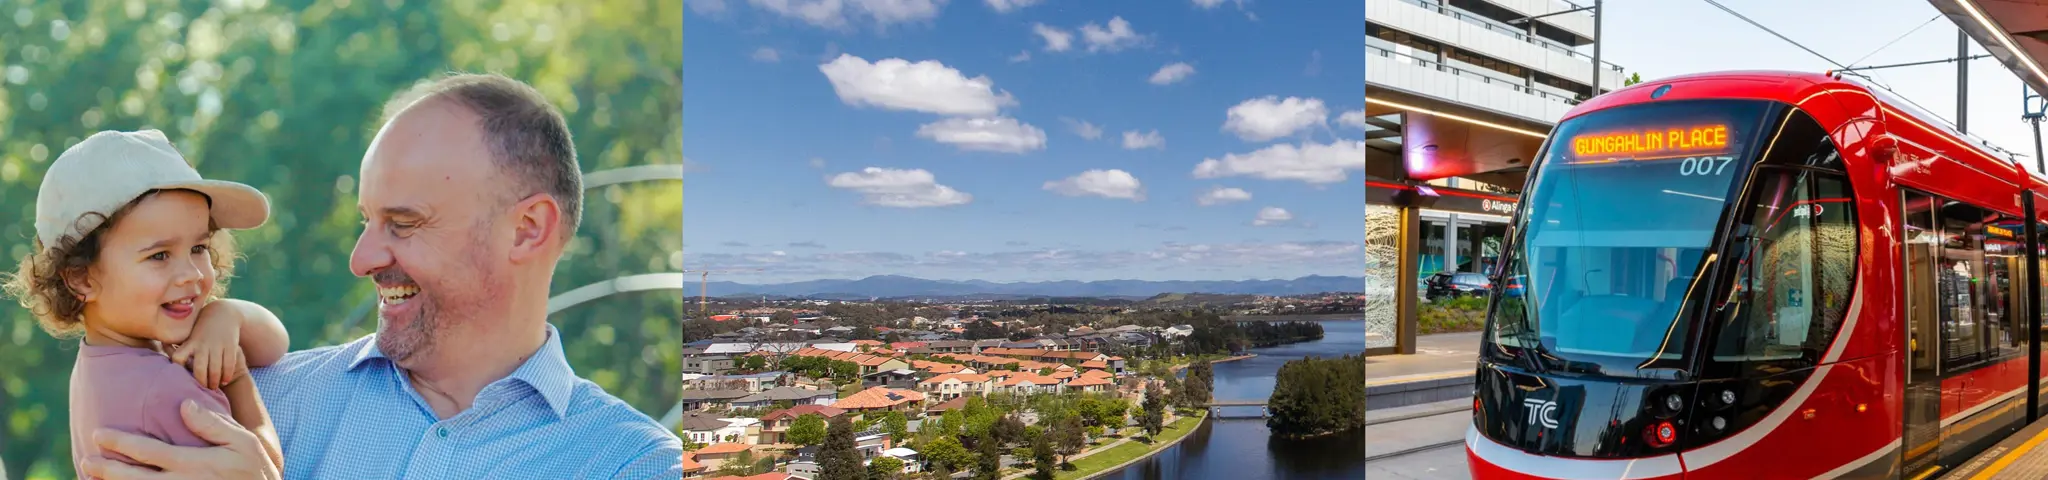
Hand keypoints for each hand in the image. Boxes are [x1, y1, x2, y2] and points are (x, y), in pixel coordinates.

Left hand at [80, 400, 280, 479]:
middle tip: (86, 460)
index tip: (100, 434)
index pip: (150, 451)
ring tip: (91, 477)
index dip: (122, 444)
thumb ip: (213, 424)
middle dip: (108, 469)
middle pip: (136, 478)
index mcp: (196, 464)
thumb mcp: (245, 442)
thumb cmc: (257, 470)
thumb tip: (184, 404)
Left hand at [173, 300, 247, 389]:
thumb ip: (179, 347)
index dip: (178, 370)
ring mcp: (217, 345)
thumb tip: (163, 356)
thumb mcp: (189, 335)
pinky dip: (227, 375)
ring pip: (215, 369)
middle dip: (201, 382)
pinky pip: (228, 364)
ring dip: (215, 381)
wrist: (223, 313)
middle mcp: (202, 345)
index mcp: (190, 342)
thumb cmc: (202, 328)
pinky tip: (225, 380)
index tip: (181, 378)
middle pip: (199, 369)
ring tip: (214, 387)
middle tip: (203, 389)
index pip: (178, 357)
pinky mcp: (230, 345)